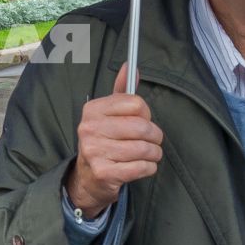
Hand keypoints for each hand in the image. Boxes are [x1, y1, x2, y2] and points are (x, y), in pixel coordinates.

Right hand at [64, 64, 162, 218]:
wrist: (89, 177)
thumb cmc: (104, 141)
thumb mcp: (109, 114)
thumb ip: (121, 91)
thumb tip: (131, 66)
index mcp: (93, 110)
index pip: (136, 104)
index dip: (146, 114)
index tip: (142, 121)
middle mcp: (90, 129)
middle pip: (142, 127)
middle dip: (155, 136)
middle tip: (153, 141)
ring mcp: (94, 151)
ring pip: (144, 149)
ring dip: (154, 154)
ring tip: (150, 154)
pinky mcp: (104, 172)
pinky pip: (141, 167)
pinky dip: (149, 167)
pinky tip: (143, 166)